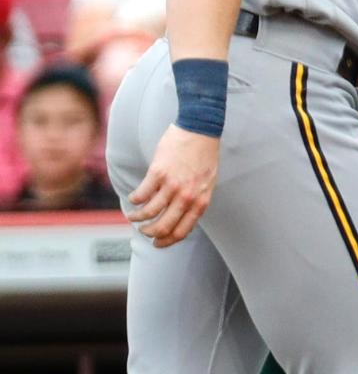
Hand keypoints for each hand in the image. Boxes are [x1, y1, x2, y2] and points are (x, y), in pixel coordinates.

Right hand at [127, 125, 219, 247]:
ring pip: (148, 213)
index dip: (165, 242)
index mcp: (201, 201)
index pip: (181, 232)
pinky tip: (134, 198)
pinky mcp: (158, 173)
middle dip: (149, 233)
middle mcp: (187, 197)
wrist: (200, 129)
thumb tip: (182, 219)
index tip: (156, 243)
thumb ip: (196, 201)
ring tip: (133, 215)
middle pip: (162, 227)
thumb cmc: (205, 156)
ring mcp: (172, 185)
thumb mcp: (208, 183)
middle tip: (142, 230)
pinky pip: (141, 195)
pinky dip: (134, 200)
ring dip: (137, 217)